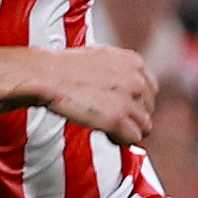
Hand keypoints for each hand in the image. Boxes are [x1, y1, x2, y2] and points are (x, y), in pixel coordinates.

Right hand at [28, 45, 159, 145]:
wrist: (48, 75)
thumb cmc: (65, 67)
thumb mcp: (101, 57)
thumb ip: (119, 70)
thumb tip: (123, 85)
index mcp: (134, 63)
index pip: (150, 89)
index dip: (137, 102)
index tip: (125, 108)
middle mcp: (136, 80)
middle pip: (149, 108)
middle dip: (134, 117)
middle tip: (115, 121)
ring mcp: (127, 100)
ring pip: (145, 126)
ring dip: (129, 130)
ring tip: (111, 130)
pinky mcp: (116, 118)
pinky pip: (133, 138)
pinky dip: (122, 140)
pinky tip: (108, 135)